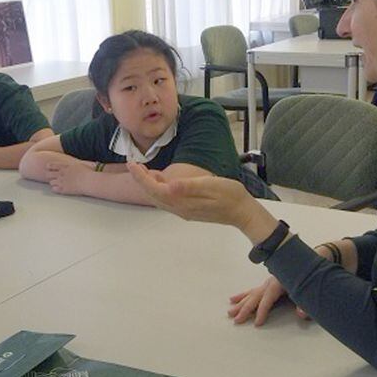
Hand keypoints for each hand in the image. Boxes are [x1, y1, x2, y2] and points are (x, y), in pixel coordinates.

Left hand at [45, 161, 90, 194]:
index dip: (49, 167)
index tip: (50, 168)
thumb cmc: (87, 173)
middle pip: (48, 174)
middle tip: (55, 177)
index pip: (51, 165)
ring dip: (54, 183)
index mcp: (64, 167)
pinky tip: (61, 188)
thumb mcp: (78, 165)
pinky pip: (54, 189)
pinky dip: (56, 189)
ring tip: (59, 184)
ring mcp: (62, 182)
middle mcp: (61, 174)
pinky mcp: (64, 189)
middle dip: (50, 176)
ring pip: (51, 182)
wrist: (89, 181)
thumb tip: (71, 166)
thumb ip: (71, 165)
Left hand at [126, 161, 269, 230]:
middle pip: (153, 195)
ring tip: (142, 170)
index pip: (155, 189)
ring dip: (148, 184)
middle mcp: (180, 208)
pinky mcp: (188, 209)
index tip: (133, 164)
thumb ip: (190, 186)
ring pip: (158, 198)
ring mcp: (184, 210)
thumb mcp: (211, 185)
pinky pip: (167, 199)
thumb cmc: (230, 196)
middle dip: (140, 180)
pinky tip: (160, 180)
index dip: (141, 177)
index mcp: (183, 202)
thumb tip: (170, 185)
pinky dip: (158, 189)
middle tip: (133, 164)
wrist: (243, 212)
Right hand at [227, 243, 335, 324]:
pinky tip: (232, 299)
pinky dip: (242, 295)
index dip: (262, 311)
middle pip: (255, 297)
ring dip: (240, 304)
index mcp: (279, 283)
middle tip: (236, 320)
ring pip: (251, 294)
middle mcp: (270, 282)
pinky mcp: (266, 284)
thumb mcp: (308, 289)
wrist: (308, 262)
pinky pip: (252, 291)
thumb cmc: (307, 276)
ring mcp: (266, 283)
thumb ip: (305, 304)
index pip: (268, 300)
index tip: (257, 322)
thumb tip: (301, 314)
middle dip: (245, 309)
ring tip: (230, 312)